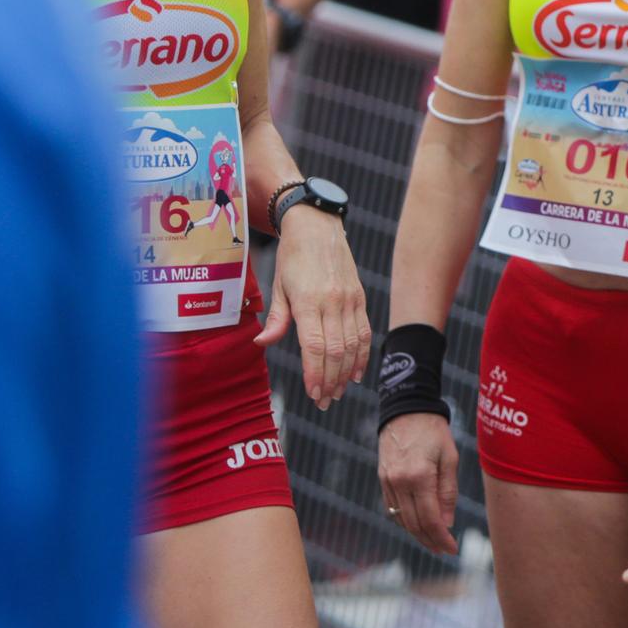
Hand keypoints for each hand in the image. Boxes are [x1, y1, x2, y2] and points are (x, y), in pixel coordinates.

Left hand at [256, 208, 370, 408]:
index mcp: (309, 300)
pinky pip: (365, 332)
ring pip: (353, 345)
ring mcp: (350, 300)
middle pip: (336, 350)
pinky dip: (362, 355)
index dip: (315, 373)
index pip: (315, 345)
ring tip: (338, 392)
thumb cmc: (293, 256)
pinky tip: (356, 372)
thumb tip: (262, 344)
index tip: (313, 393)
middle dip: (331, 380)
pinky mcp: (360, 297)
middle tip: (324, 401)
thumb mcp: (278, 285)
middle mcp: (333, 301)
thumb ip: (276, 318)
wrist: (318, 226)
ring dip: (346, 373)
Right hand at [377, 412, 460, 554]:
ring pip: (401, 519)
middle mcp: (399, 482)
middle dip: (430, 541)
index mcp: (419, 476)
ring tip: (433, 542)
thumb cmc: (434, 431)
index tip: (453, 549)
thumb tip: (447, 523)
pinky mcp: (382, 479)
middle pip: (414, 524)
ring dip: (417, 534)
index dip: (442, 538)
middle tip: (444, 550)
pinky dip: (405, 520)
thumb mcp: (449, 458)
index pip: (430, 519)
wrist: (406, 409)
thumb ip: (448, 492)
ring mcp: (387, 482)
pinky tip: (418, 525)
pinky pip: (393, 509)